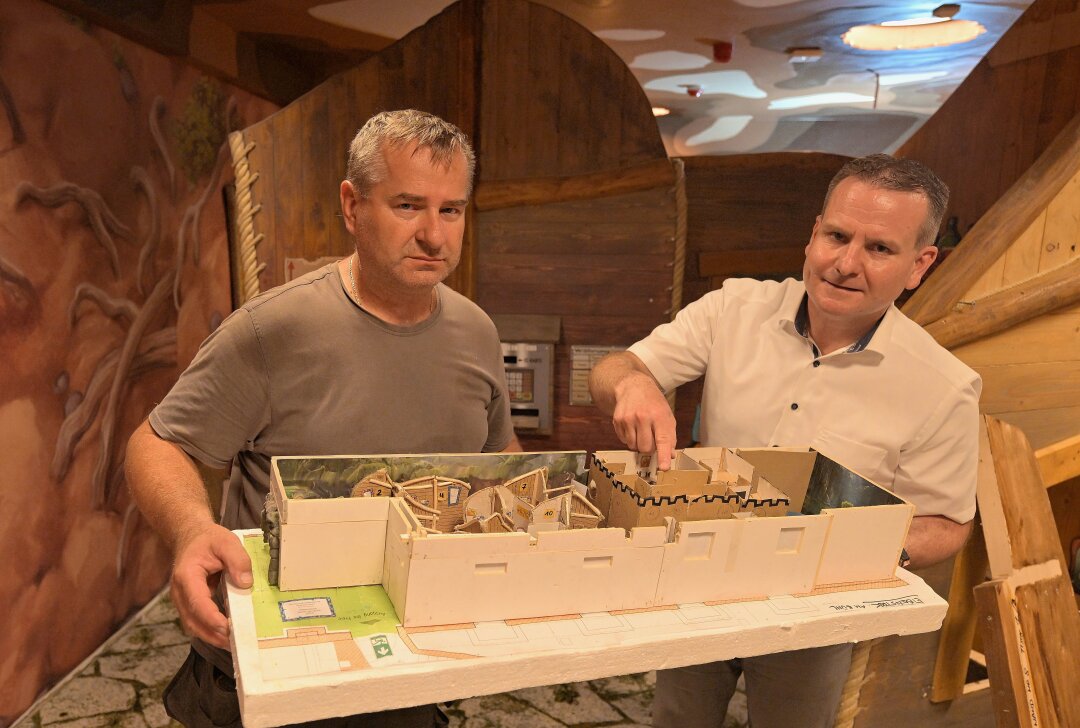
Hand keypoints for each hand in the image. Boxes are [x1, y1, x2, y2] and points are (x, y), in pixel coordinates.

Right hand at [170, 524, 252, 649]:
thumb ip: (237, 560)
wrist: (191, 537)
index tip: (228, 628)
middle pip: (193, 621)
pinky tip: (227, 634)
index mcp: (187, 575)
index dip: (211, 618)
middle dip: (213, 635)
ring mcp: (182, 600)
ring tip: (234, 643)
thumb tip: (245, 583)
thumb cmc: (208, 540)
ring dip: (212, 637)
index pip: (197, 602)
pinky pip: (197, 622)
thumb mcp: (227, 542)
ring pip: (193, 626)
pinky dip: (210, 631)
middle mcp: (180, 592)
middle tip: (236, 642)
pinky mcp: (189, 604)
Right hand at [611, 372, 676, 469]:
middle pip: (645, 448)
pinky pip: (623, 441)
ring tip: (641, 431)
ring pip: (633, 446)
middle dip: (649, 448)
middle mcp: (642, 417)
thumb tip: (670, 456)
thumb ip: (669, 437)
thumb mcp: (667, 416)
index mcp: (659, 416)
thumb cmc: (654, 404)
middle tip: (651, 438)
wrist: (634, 387)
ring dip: (638, 444)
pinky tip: (632, 427)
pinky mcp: (617, 420)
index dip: (663, 455)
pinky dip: (629, 439)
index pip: (662, 439)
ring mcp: (628, 419)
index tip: (664, 467)